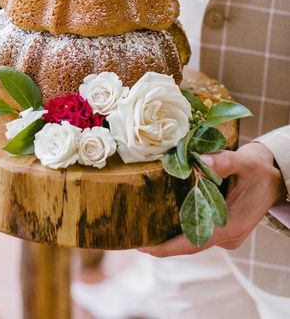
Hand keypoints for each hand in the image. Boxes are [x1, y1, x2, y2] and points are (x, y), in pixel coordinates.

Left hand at [139, 142, 286, 256]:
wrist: (277, 178)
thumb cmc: (261, 170)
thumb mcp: (245, 161)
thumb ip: (224, 161)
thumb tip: (202, 160)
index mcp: (230, 226)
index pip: (192, 243)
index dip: (166, 248)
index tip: (142, 247)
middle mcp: (226, 235)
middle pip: (187, 244)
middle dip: (161, 242)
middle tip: (133, 231)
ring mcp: (225, 233)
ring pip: (192, 237)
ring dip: (170, 232)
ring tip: (141, 222)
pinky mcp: (223, 227)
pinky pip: (198, 230)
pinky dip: (181, 224)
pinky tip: (162, 213)